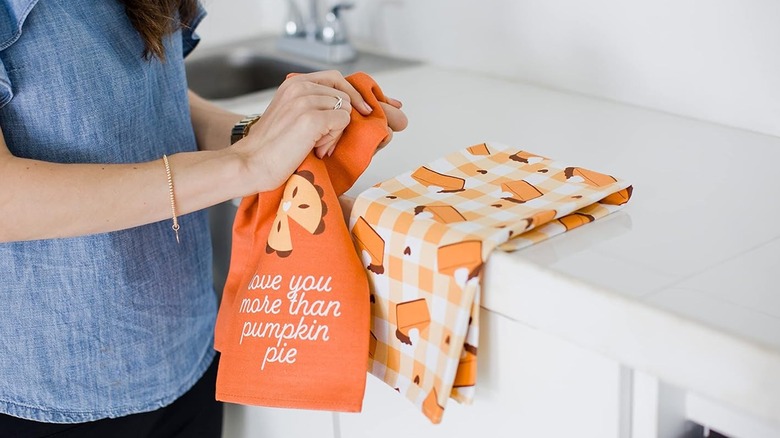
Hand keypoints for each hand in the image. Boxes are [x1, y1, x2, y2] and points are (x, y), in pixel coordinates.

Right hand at [229, 70, 371, 192]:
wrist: (251, 164)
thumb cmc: (271, 147)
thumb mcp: (290, 114)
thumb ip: (312, 103)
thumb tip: (348, 106)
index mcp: (293, 83)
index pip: (335, 78)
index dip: (352, 94)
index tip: (363, 109)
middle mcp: (299, 86)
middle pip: (343, 96)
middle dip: (340, 120)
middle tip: (323, 142)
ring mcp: (306, 101)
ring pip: (345, 109)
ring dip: (336, 132)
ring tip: (315, 146)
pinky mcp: (312, 118)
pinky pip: (343, 122)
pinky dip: (334, 139)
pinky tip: (316, 148)